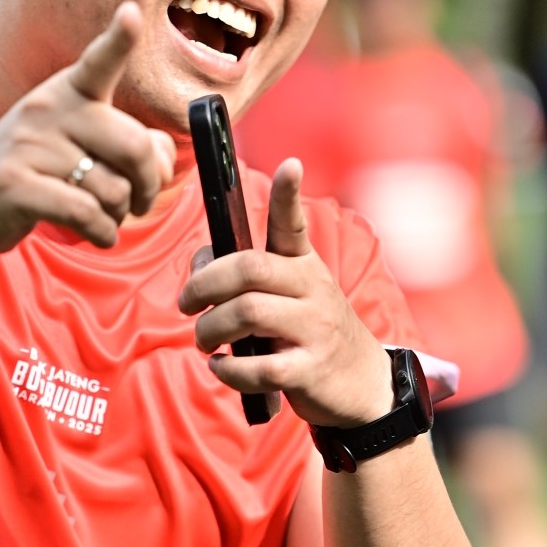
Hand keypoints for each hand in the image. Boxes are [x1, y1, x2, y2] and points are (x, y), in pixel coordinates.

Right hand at [0, 3, 176, 265]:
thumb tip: (161, 158)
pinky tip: (97, 235)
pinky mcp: (13, 185)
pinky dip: (103, 234)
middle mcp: (46, 110)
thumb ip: (125, 145)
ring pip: (113, 190)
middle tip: (141, 202)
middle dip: (150, 184)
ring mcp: (27, 146)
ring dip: (119, 216)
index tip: (133, 12)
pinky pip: (85, 214)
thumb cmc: (33, 173)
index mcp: (65, 93)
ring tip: (103, 217)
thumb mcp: (75, 146)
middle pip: (133, 144)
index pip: (98, 63)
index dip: (119, 38)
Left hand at [178, 159, 394, 428]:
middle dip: (204, 284)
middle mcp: (312, 290)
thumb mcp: (288, 295)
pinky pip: (259, 367)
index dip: (289, 195)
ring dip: (210, 329)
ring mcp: (314, 330)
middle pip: (249, 269)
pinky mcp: (310, 370)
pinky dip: (229, 369)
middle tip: (187, 304)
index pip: (294, 224)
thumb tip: (199, 264)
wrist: (359, 383)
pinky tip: (220, 367)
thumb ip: (244, 276)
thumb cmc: (307, 331)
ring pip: (247, 313)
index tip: (290, 164)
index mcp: (303, 266)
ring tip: (204, 340)